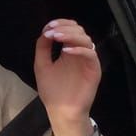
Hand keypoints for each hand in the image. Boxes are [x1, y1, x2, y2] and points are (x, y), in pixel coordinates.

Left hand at [33, 19, 100, 135]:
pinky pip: (90, 54)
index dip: (61, 24)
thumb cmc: (52, 91)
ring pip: (86, 39)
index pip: (70, 30)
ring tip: (57, 37)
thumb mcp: (42, 65)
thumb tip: (45, 31)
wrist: (61, 111)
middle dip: (65, 28)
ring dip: (70, 35)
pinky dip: (79, 49)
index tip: (48, 27)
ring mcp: (88, 61)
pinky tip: (66, 51)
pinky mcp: (94, 70)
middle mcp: (80, 53)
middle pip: (79, 31)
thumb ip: (42, 48)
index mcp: (69, 51)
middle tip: (52, 31)